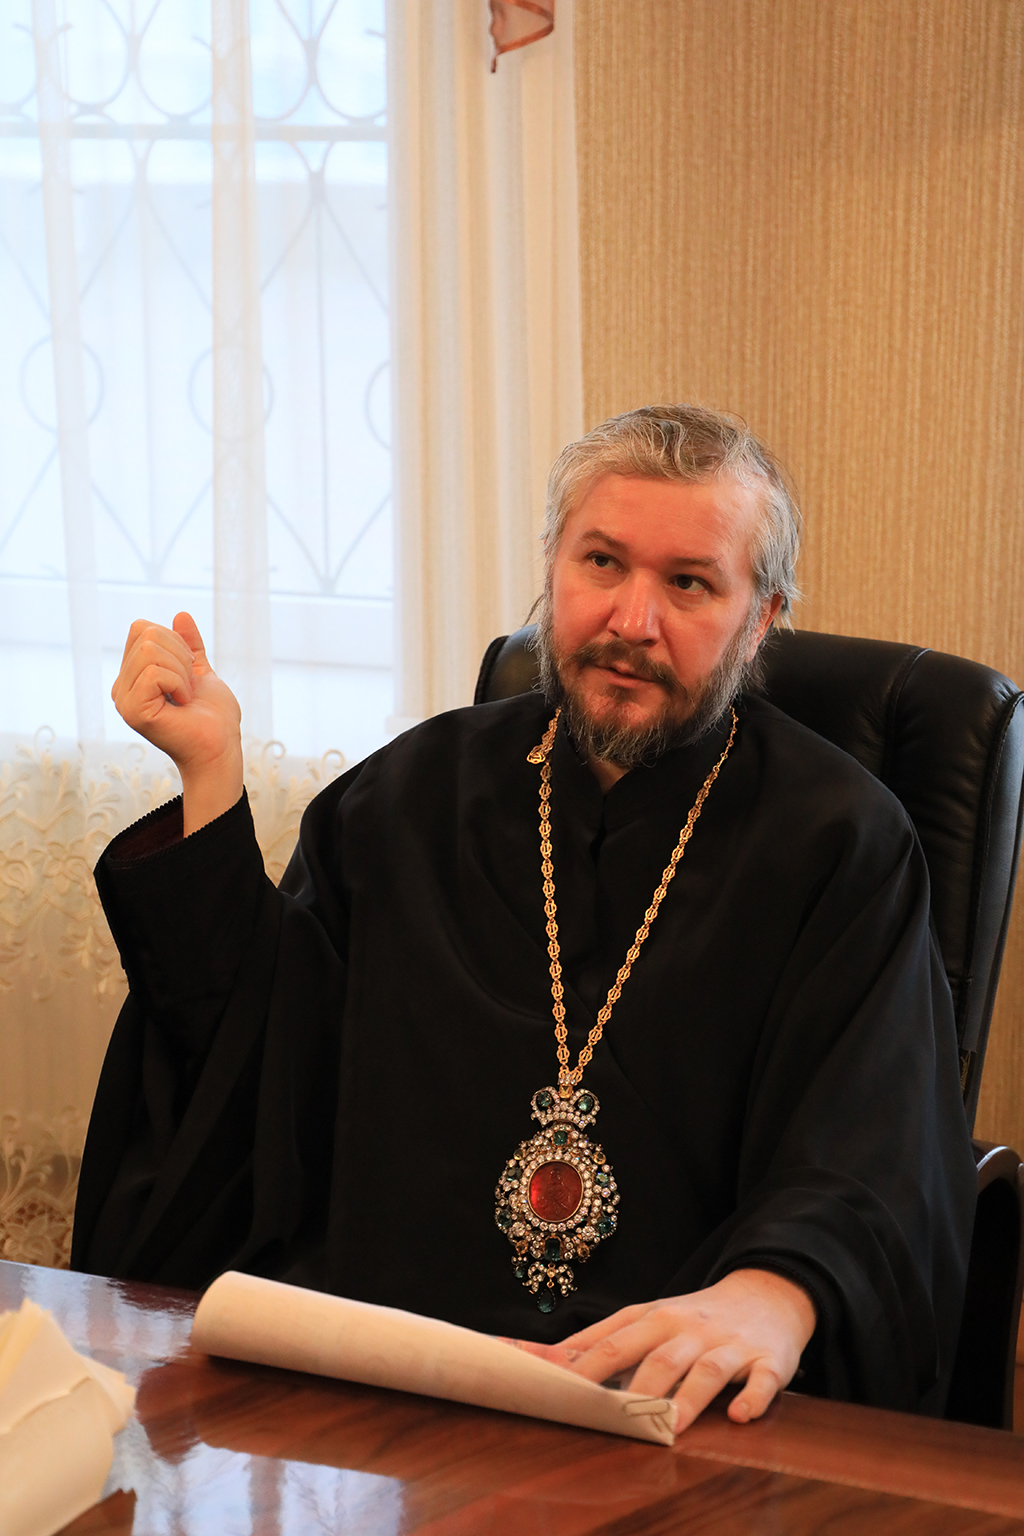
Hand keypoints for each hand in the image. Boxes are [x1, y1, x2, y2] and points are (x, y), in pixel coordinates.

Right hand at [111, 612, 243, 834]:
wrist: (221, 747)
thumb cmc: (213, 716)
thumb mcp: (201, 670)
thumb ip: (189, 645)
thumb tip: (181, 614)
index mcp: (132, 676)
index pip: (141, 628)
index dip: (174, 642)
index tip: (188, 672)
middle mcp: (121, 687)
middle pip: (145, 634)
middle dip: (180, 655)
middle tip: (188, 686)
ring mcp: (124, 700)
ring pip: (149, 651)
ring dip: (181, 671)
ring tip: (185, 696)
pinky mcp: (133, 711)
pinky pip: (155, 672)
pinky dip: (180, 683)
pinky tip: (183, 704)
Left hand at [516, 1268, 815, 1431]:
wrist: (767, 1293)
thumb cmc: (692, 1318)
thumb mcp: (646, 1319)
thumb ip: (599, 1341)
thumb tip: (537, 1358)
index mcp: (654, 1319)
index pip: (612, 1342)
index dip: (583, 1368)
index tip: (554, 1391)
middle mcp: (688, 1329)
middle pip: (657, 1357)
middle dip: (634, 1388)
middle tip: (609, 1419)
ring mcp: (729, 1345)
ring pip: (706, 1371)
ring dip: (689, 1398)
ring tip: (671, 1427)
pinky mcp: (768, 1360)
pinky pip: (763, 1379)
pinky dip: (754, 1397)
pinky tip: (742, 1415)